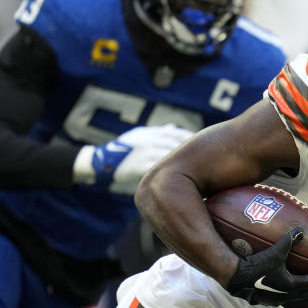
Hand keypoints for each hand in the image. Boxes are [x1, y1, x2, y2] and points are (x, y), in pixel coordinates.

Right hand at [74, 125, 193, 193]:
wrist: (101, 162)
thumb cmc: (124, 150)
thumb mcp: (139, 135)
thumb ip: (157, 132)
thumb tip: (172, 127)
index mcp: (149, 133)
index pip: (175, 133)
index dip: (189, 139)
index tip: (203, 144)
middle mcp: (147, 140)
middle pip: (175, 143)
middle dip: (191, 149)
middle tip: (206, 158)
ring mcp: (143, 152)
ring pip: (168, 155)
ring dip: (184, 162)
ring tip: (197, 170)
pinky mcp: (138, 166)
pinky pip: (158, 168)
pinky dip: (171, 173)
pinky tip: (182, 179)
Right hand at [226, 228, 307, 307]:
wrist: (235, 276)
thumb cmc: (256, 264)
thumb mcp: (275, 251)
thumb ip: (289, 241)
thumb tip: (301, 231)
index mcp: (291, 286)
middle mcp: (284, 296)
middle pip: (307, 292)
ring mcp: (273, 299)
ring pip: (294, 297)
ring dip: (302, 289)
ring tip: (305, 281)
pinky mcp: (263, 298)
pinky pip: (281, 295)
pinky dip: (288, 289)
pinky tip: (283, 283)